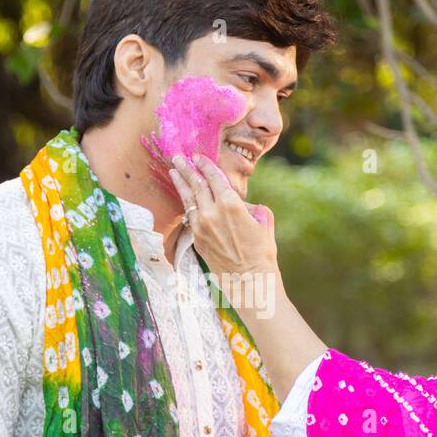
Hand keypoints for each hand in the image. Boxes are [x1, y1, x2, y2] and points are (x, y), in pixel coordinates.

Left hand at [167, 152, 277, 281]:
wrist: (250, 279)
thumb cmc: (262, 250)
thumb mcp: (263, 219)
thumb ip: (248, 204)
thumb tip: (238, 202)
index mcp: (230, 203)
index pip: (213, 177)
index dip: (205, 165)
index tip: (198, 156)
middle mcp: (212, 212)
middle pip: (196, 185)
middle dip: (187, 169)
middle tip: (178, 157)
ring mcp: (201, 226)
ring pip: (188, 200)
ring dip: (180, 184)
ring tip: (174, 171)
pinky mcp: (197, 239)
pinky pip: (190, 217)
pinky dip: (187, 204)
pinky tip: (184, 198)